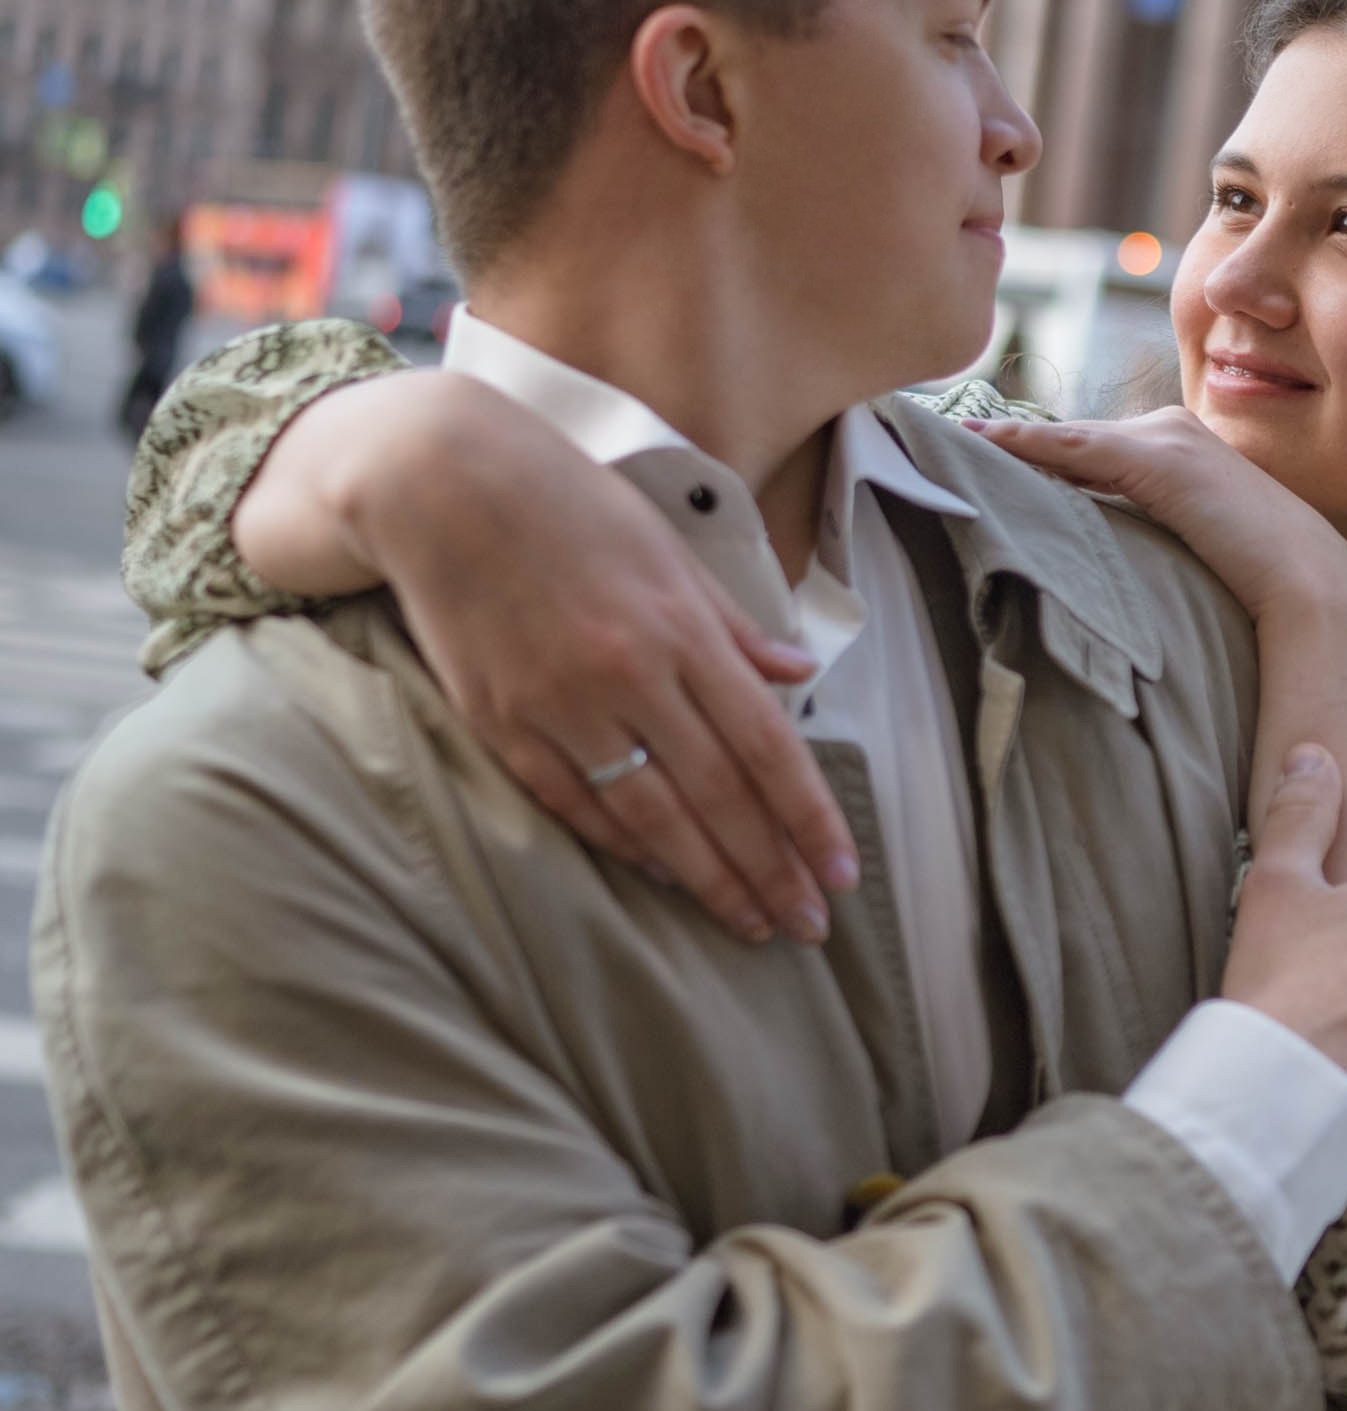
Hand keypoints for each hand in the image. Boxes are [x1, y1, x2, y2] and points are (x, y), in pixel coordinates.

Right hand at [236, 371, 859, 947]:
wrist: (440, 483)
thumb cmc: (568, 504)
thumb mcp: (669, 548)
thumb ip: (735, 625)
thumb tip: (800, 673)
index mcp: (682, 629)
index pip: (766, 746)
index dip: (809, 818)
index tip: (841, 873)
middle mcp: (629, 676)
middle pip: (718, 796)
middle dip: (769, 868)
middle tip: (807, 927)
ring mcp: (560, 706)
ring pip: (650, 817)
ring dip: (706, 878)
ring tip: (749, 920)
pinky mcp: (502, 724)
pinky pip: (576, 803)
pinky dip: (624, 845)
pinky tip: (664, 874)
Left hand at [970, 407, 1346, 622]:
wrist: (1313, 587)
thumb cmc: (1259, 586)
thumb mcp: (1194, 552)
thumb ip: (1150, 543)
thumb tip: (1101, 569)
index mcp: (1181, 447)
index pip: (1091, 446)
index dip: (1035, 453)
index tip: (981, 455)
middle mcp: (1171, 429)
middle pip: (1071, 435)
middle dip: (1009, 442)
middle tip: (942, 442)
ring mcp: (1166, 439)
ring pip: (1064, 437)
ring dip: (1004, 440)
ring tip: (945, 441)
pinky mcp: (1158, 460)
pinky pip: (1073, 449)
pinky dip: (1022, 445)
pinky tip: (977, 445)